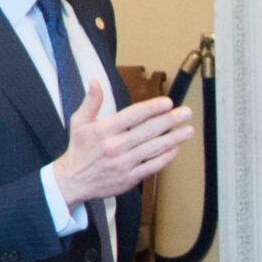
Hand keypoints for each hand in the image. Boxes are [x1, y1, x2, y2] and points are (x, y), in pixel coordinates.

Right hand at [52, 80, 192, 205]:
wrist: (73, 180)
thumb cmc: (79, 148)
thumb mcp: (79, 121)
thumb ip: (90, 101)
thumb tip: (95, 81)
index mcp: (104, 130)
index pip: (133, 116)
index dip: (152, 108)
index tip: (167, 102)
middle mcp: (116, 146)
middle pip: (148, 131)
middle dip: (170, 120)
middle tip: (186, 112)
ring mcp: (124, 163)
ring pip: (154, 149)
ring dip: (174, 138)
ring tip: (188, 130)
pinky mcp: (129, 178)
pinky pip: (152, 166)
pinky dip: (165, 157)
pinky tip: (174, 148)